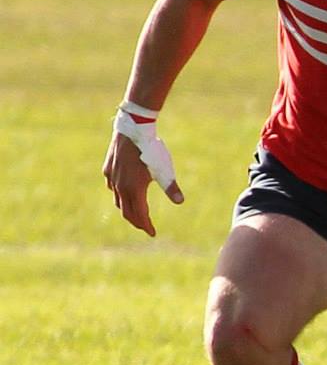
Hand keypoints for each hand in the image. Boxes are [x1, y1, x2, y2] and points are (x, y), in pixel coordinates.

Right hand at [104, 107, 182, 236]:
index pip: (140, 215)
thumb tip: (180, 202)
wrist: (132, 131)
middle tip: (145, 227)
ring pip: (118, 200)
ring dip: (127, 209)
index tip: (152, 233)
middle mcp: (120, 187)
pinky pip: (112, 187)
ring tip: (135, 213)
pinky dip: (119, 195)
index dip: (146, 225)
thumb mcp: (164, 169)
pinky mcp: (108, 169)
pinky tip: (124, 193)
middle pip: (127, 211)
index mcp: (134, 190)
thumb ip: (171, 187)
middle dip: (137, 221)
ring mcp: (112, 178)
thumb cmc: (151, 151)